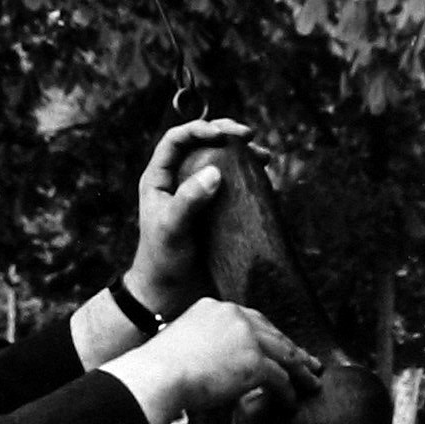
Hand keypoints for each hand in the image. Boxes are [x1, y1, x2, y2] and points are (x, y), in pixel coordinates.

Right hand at [101, 298, 321, 423]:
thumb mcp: (183, 343)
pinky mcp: (255, 361)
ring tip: (312, 384)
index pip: (252, 320)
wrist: (158, 375)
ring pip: (284, 354)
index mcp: (215, 307)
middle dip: (293, 350)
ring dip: (301, 371)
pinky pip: (280, 379)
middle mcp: (234, 315)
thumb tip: (212, 364)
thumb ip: (204, 345)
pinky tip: (291, 404)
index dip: (269, 335)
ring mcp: (247, 337)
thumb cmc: (160, 369)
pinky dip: (288, 393)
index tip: (281, 346)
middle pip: (273, 333)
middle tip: (309, 362)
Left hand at [126, 117, 252, 319]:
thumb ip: (189, 200)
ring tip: (264, 157)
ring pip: (221, 164)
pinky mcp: (218, 215)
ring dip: (242, 156)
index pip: (177, 140)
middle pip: (202, 145)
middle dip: (225, 134)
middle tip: (248, 136)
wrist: (171, 295)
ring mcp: (200, 197)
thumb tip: (215, 172)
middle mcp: (179, 182)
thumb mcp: (172, 228)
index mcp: (160, 178)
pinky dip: (249, 181)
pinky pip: (234, 189)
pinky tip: (264, 181)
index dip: (198, 129)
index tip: (221, 134)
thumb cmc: (163, 261)